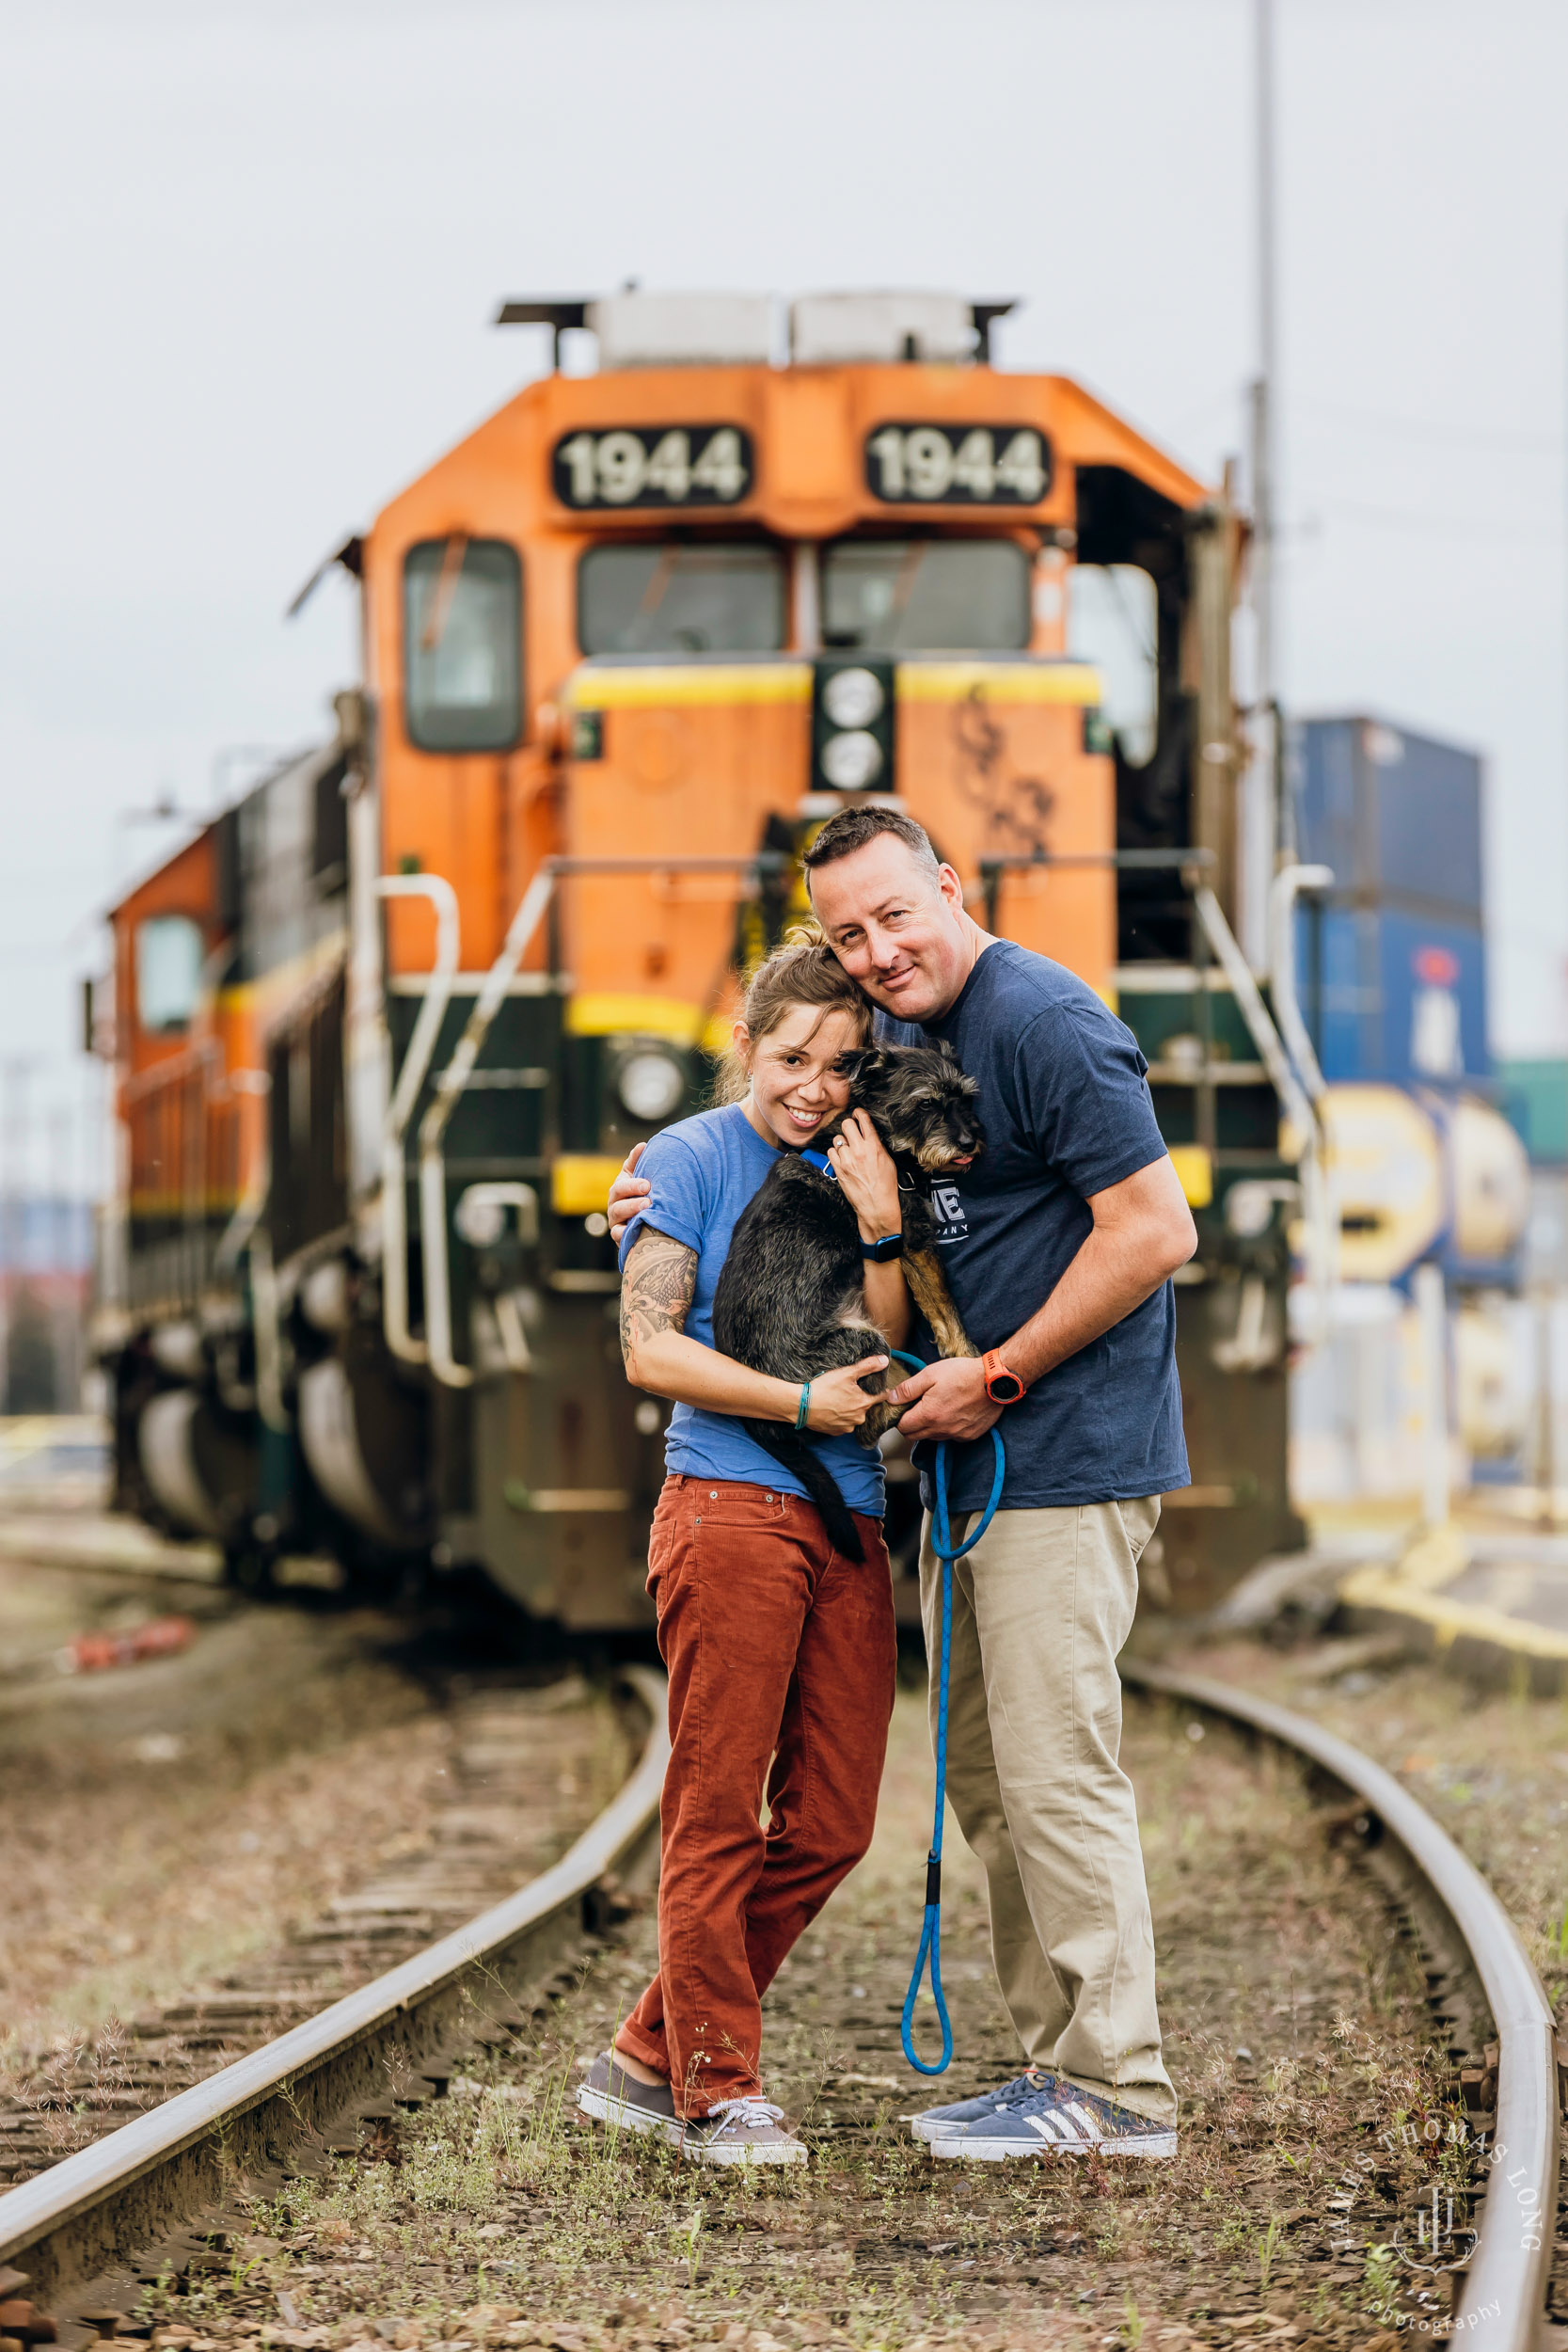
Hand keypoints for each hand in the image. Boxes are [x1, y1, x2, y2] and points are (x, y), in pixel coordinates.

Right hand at [607, 1144, 650, 1244]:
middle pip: (619, 1205)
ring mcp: (616, 1223)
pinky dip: (624, 1237)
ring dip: (631, 1218)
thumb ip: (637, 1161)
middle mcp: (614, 1207)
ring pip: (618, 1223)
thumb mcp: (638, 1175)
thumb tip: (643, 1145)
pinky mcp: (621, 1238)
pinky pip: (619, 1239)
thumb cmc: (642, 1191)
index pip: (621, 1187)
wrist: (647, 1215)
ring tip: (646, 1214)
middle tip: (649, 1201)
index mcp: (619, 1190)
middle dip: (633, 1203)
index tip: (647, 1185)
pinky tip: (635, 1235)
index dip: (632, 1186)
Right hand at [805, 1355, 889, 1433]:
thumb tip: (885, 1360)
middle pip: (865, 1407)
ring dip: (849, 1410)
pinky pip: (842, 1424)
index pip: (881, 1397)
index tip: (881, 1388)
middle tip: (848, 1391)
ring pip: (853, 1416)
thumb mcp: (847, 1373)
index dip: (881, 1391)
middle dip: (860, 1399)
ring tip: (838, 1400)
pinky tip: (831, 1409)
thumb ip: (868, 1366)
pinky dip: (839, 1418)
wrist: (802, 1405)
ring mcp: (846, 1427)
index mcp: (864, 1404)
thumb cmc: (824, 1388)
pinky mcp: (835, 1432)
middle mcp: (858, 1419)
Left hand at [825, 1110, 901, 1240]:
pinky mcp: (838, 1169)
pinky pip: (831, 1152)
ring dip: (842, 1142)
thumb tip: (869, 1135)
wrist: (876, 1205)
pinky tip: (842, 1159)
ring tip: (848, 1150)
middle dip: (849, 1126)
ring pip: (837, 1139)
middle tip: (851, 1131)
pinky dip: (835, 1154)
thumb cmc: (885, 1185)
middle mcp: (859, 1151)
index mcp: (874, 1146)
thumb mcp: (888, 1161)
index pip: (863, 1120)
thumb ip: (877, 1145)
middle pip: (847, 1124)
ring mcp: (847, 1160)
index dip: (859, 1113)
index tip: (857, 1114)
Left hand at [887, 1356, 1002, 1442]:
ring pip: (932, 1437)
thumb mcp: (930, 1374)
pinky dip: (946, 1428)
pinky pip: (950, 1437)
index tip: (905, 1406)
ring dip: (929, 1426)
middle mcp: (941, 1430)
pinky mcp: (969, 1435)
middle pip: (914, 1436)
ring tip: (937, 1406)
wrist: (995, 1380)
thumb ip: (908, 1389)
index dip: (900, 1417)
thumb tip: (890, 1399)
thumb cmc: (962, 1374)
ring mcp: (956, 1435)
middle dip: (911, 1424)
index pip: (902, 1428)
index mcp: (928, 1415)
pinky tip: (953, 1412)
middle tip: (918, 1407)